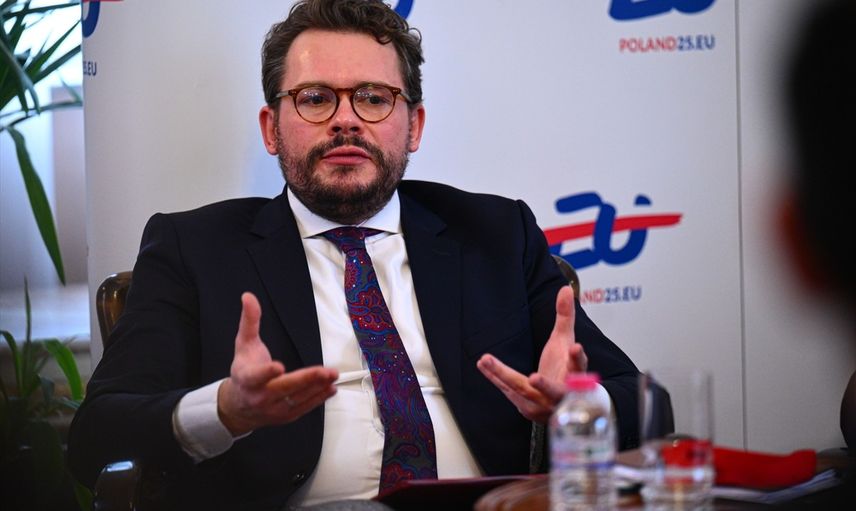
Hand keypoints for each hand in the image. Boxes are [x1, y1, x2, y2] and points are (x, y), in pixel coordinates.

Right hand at [217, 292, 337, 435]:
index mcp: (247, 378)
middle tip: (325, 371)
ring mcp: (273, 409)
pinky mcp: (286, 416)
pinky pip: (304, 407)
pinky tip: (330, 388)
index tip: (278, 366)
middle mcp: (260, 396)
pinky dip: (318, 398)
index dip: (266, 372)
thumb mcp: (243, 344)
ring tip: (332, 375)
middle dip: (306, 379)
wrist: (239, 406)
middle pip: (285, 388)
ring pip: (298, 399)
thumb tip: (248, 296)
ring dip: (317, 387)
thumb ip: (249, 321)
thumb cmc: (244, 371)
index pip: (256, 376)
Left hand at [476, 286, 586, 422]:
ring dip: (504, 376)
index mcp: (575, 376)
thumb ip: (565, 316)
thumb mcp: (565, 341)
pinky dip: (495, 377)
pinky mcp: (528, 409)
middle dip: (545, 385)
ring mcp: (545, 405)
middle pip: (554, 389)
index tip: (575, 347)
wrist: (565, 405)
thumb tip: (566, 289)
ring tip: (487, 360)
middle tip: (535, 377)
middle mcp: (562, 394)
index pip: (580, 366)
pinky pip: (509, 390)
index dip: (577, 357)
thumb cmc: (566, 370)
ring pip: (524, 390)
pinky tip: (484, 364)